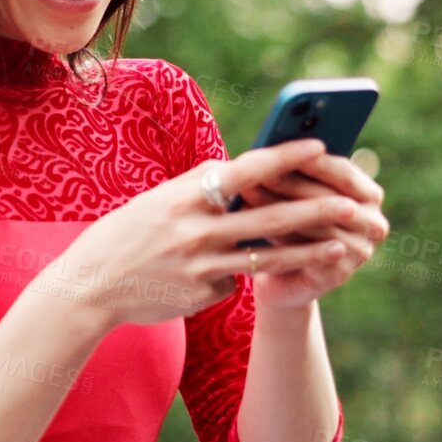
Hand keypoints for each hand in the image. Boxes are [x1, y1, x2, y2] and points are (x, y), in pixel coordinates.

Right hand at [26, 139, 364, 331]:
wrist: (90, 285)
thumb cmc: (128, 233)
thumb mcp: (160, 200)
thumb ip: (202, 189)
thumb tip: (243, 172)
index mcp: (185, 196)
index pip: (245, 171)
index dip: (284, 158)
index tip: (318, 147)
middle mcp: (196, 230)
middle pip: (267, 217)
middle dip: (314, 210)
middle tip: (350, 204)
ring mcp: (200, 266)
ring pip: (266, 257)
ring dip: (307, 250)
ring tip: (340, 246)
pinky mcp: (201, 295)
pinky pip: (232, 281)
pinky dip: (234, 275)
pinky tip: (212, 276)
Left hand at [227, 150, 387, 309]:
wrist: (284, 276)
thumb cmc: (288, 222)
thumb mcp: (294, 192)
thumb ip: (296, 169)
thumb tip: (273, 144)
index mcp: (369, 195)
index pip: (343, 172)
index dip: (310, 160)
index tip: (280, 146)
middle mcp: (374, 223)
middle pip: (330, 198)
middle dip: (290, 182)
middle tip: (256, 170)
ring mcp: (362, 250)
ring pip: (317, 223)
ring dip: (280, 206)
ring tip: (247, 192)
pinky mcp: (341, 273)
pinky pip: (309, 251)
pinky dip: (281, 237)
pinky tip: (255, 224)